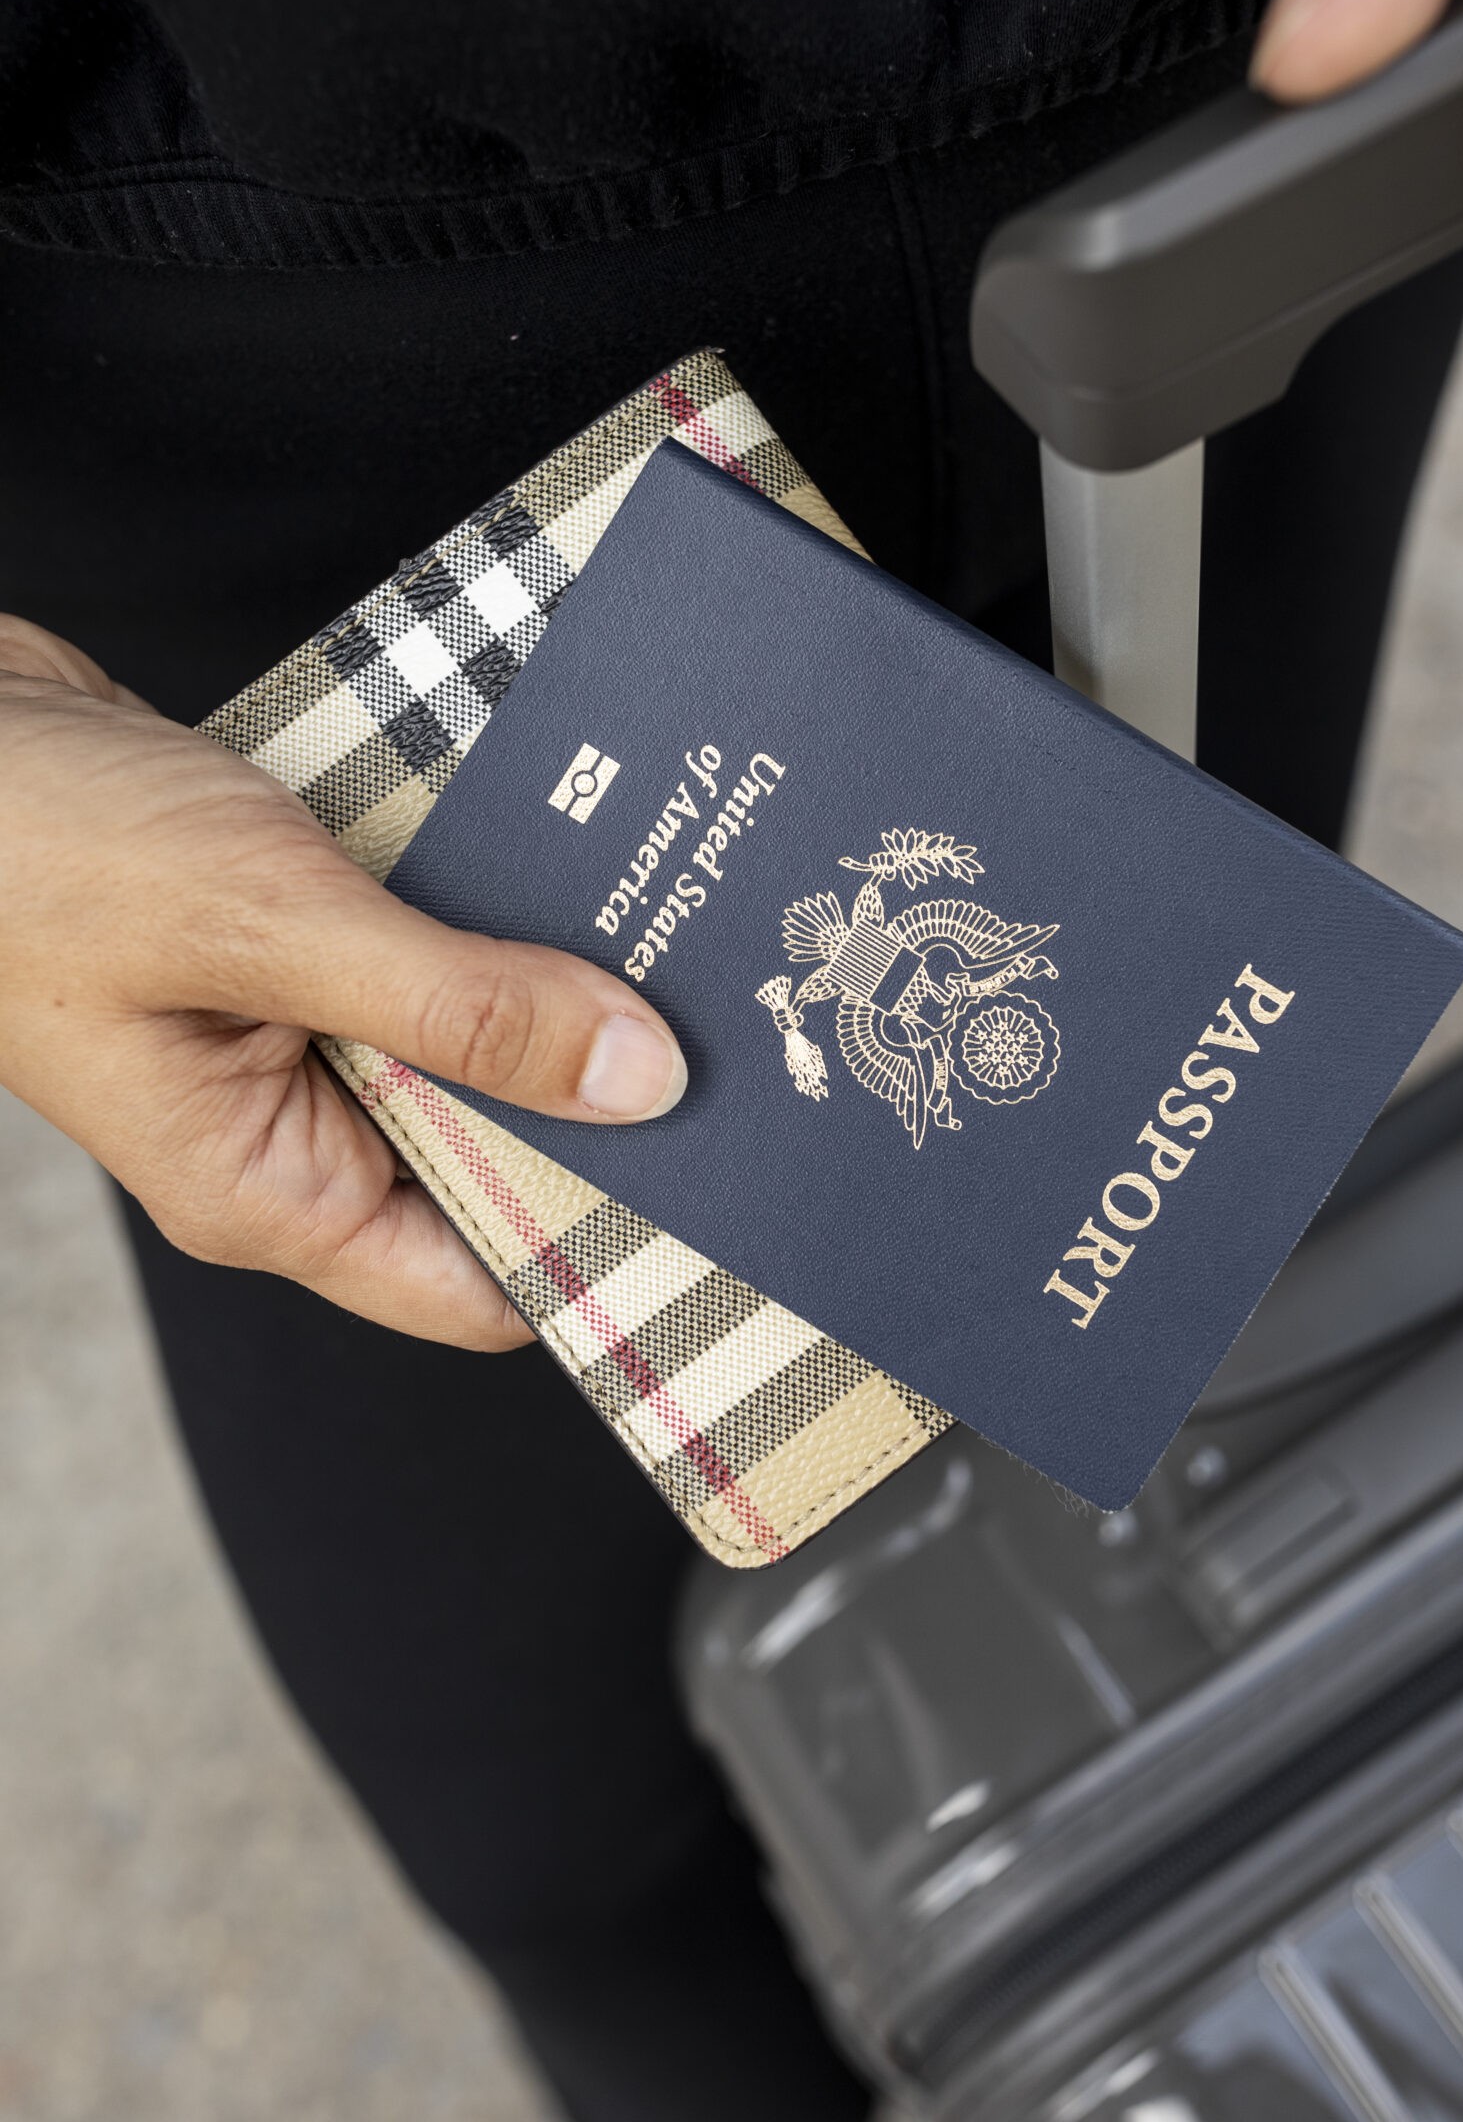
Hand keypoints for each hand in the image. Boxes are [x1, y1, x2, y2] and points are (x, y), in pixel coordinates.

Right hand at [0, 616, 686, 1349]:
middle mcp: (285, 1132)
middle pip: (490, 1155)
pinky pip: (424, 955)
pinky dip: (489, 917)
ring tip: (674, 934)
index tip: (727, 1191)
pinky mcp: (290, 946)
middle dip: (598, 1097)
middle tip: (734, 1029)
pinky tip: (567, 865)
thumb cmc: (36, 843)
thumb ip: (459, 1008)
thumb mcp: (269, 928)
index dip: (603, 1243)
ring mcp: (286, 1037)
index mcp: (268, 1187)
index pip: (480, 1277)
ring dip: (550, 990)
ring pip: (467, 1042)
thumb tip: (635, 1081)